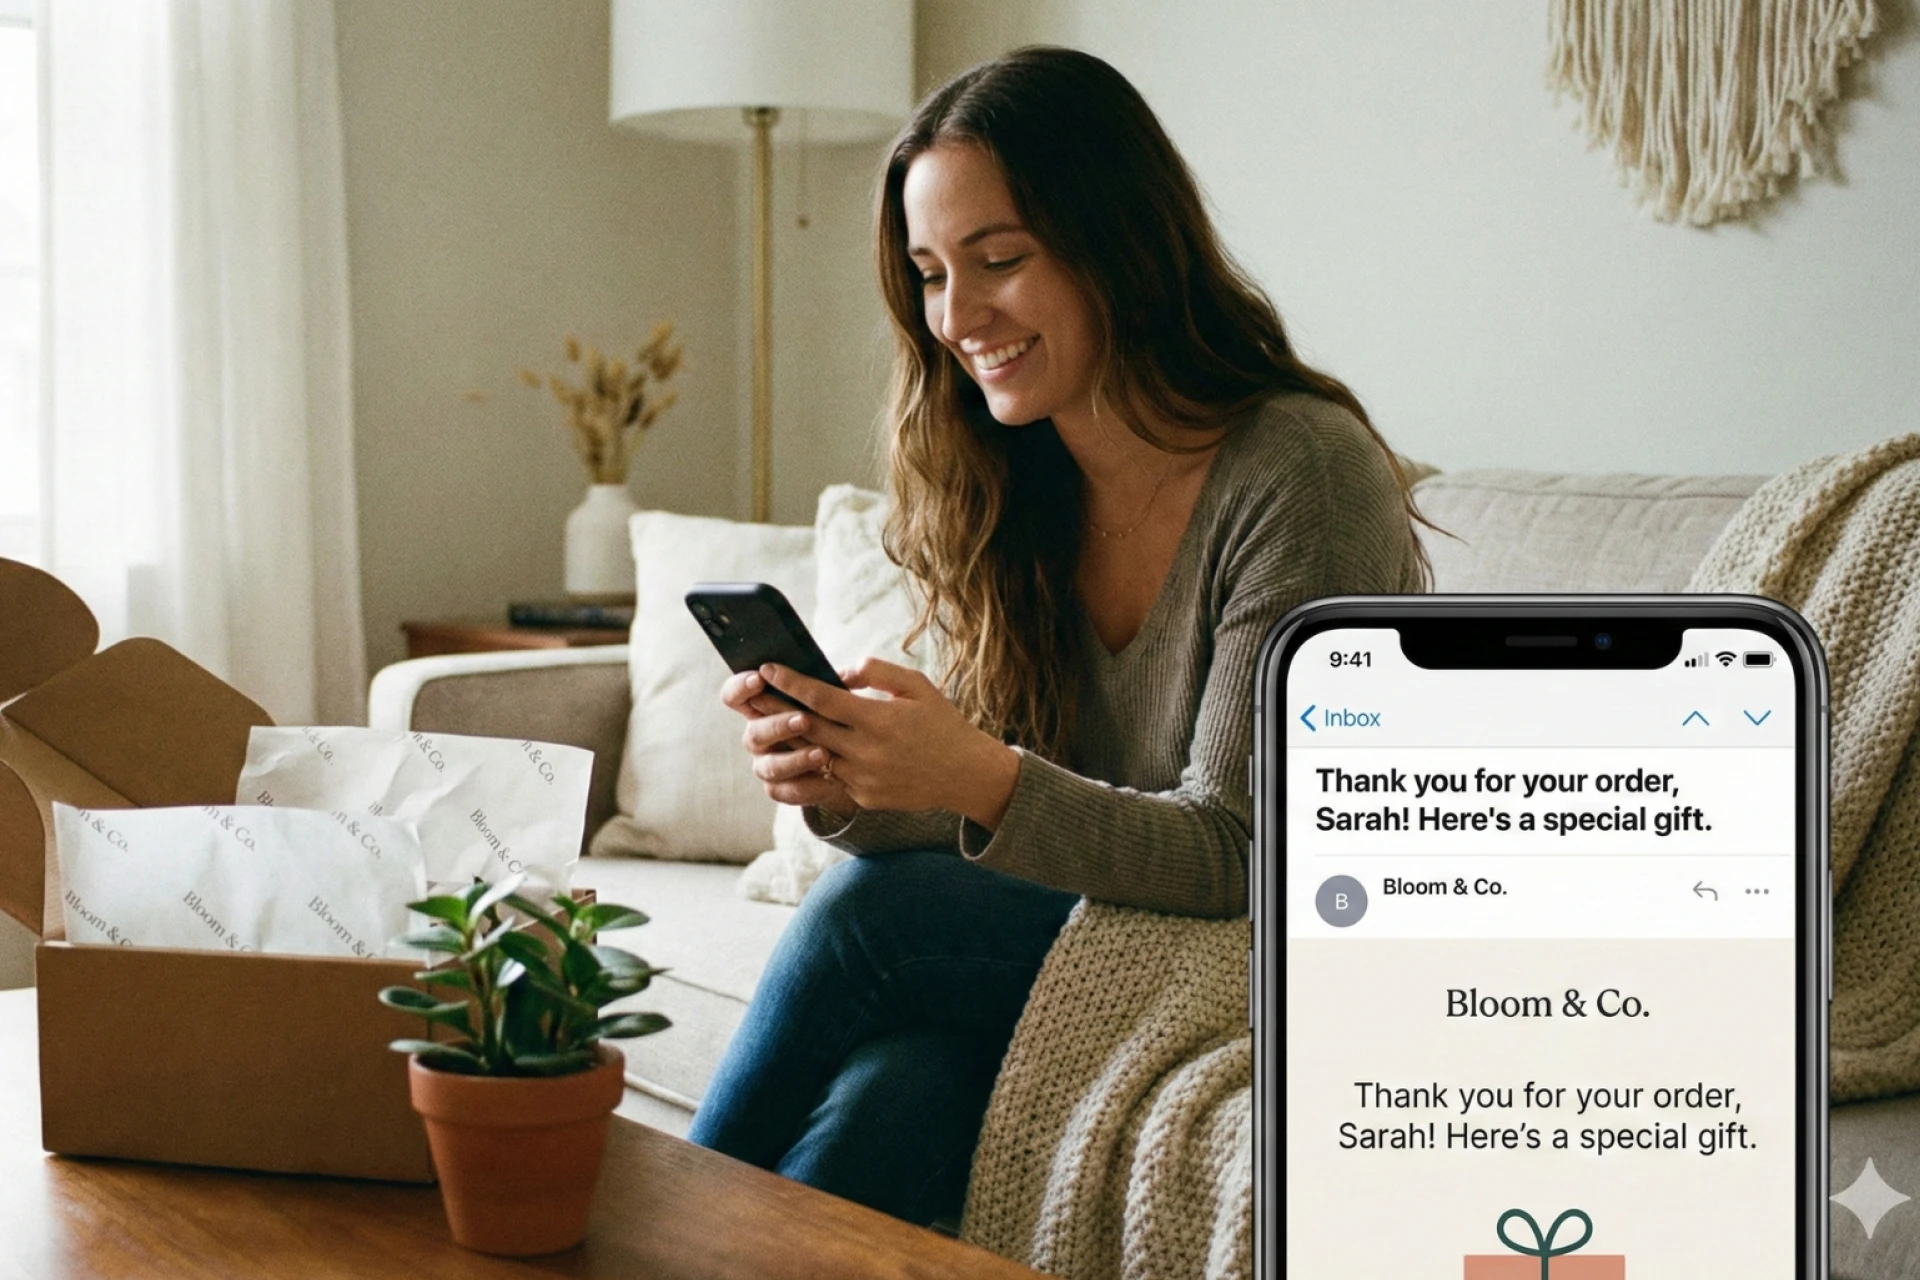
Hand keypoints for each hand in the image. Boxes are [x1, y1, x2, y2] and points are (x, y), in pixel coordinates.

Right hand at [719, 669, 855, 811]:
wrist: (847, 759)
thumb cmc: (833, 717)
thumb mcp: (831, 696)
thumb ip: (832, 683)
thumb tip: (851, 673)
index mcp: (760, 707)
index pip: (734, 695)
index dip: (741, 687)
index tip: (760, 678)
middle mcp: (757, 736)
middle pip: (753, 733)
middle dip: (778, 726)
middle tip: (804, 720)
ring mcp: (765, 764)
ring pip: (770, 766)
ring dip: (795, 759)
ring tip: (823, 754)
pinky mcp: (780, 789)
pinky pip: (787, 791)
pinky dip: (809, 786)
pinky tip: (831, 779)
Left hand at [758, 658, 1020, 826]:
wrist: (966, 774)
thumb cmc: (941, 723)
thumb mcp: (917, 686)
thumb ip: (878, 673)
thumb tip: (841, 672)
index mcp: (877, 719)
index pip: (821, 698)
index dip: (791, 682)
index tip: (768, 667)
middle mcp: (865, 751)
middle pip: (806, 727)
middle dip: (774, 707)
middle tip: (747, 691)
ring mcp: (862, 778)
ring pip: (811, 757)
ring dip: (784, 738)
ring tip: (760, 721)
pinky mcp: (863, 798)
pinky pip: (827, 780)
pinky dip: (808, 766)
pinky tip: (790, 752)